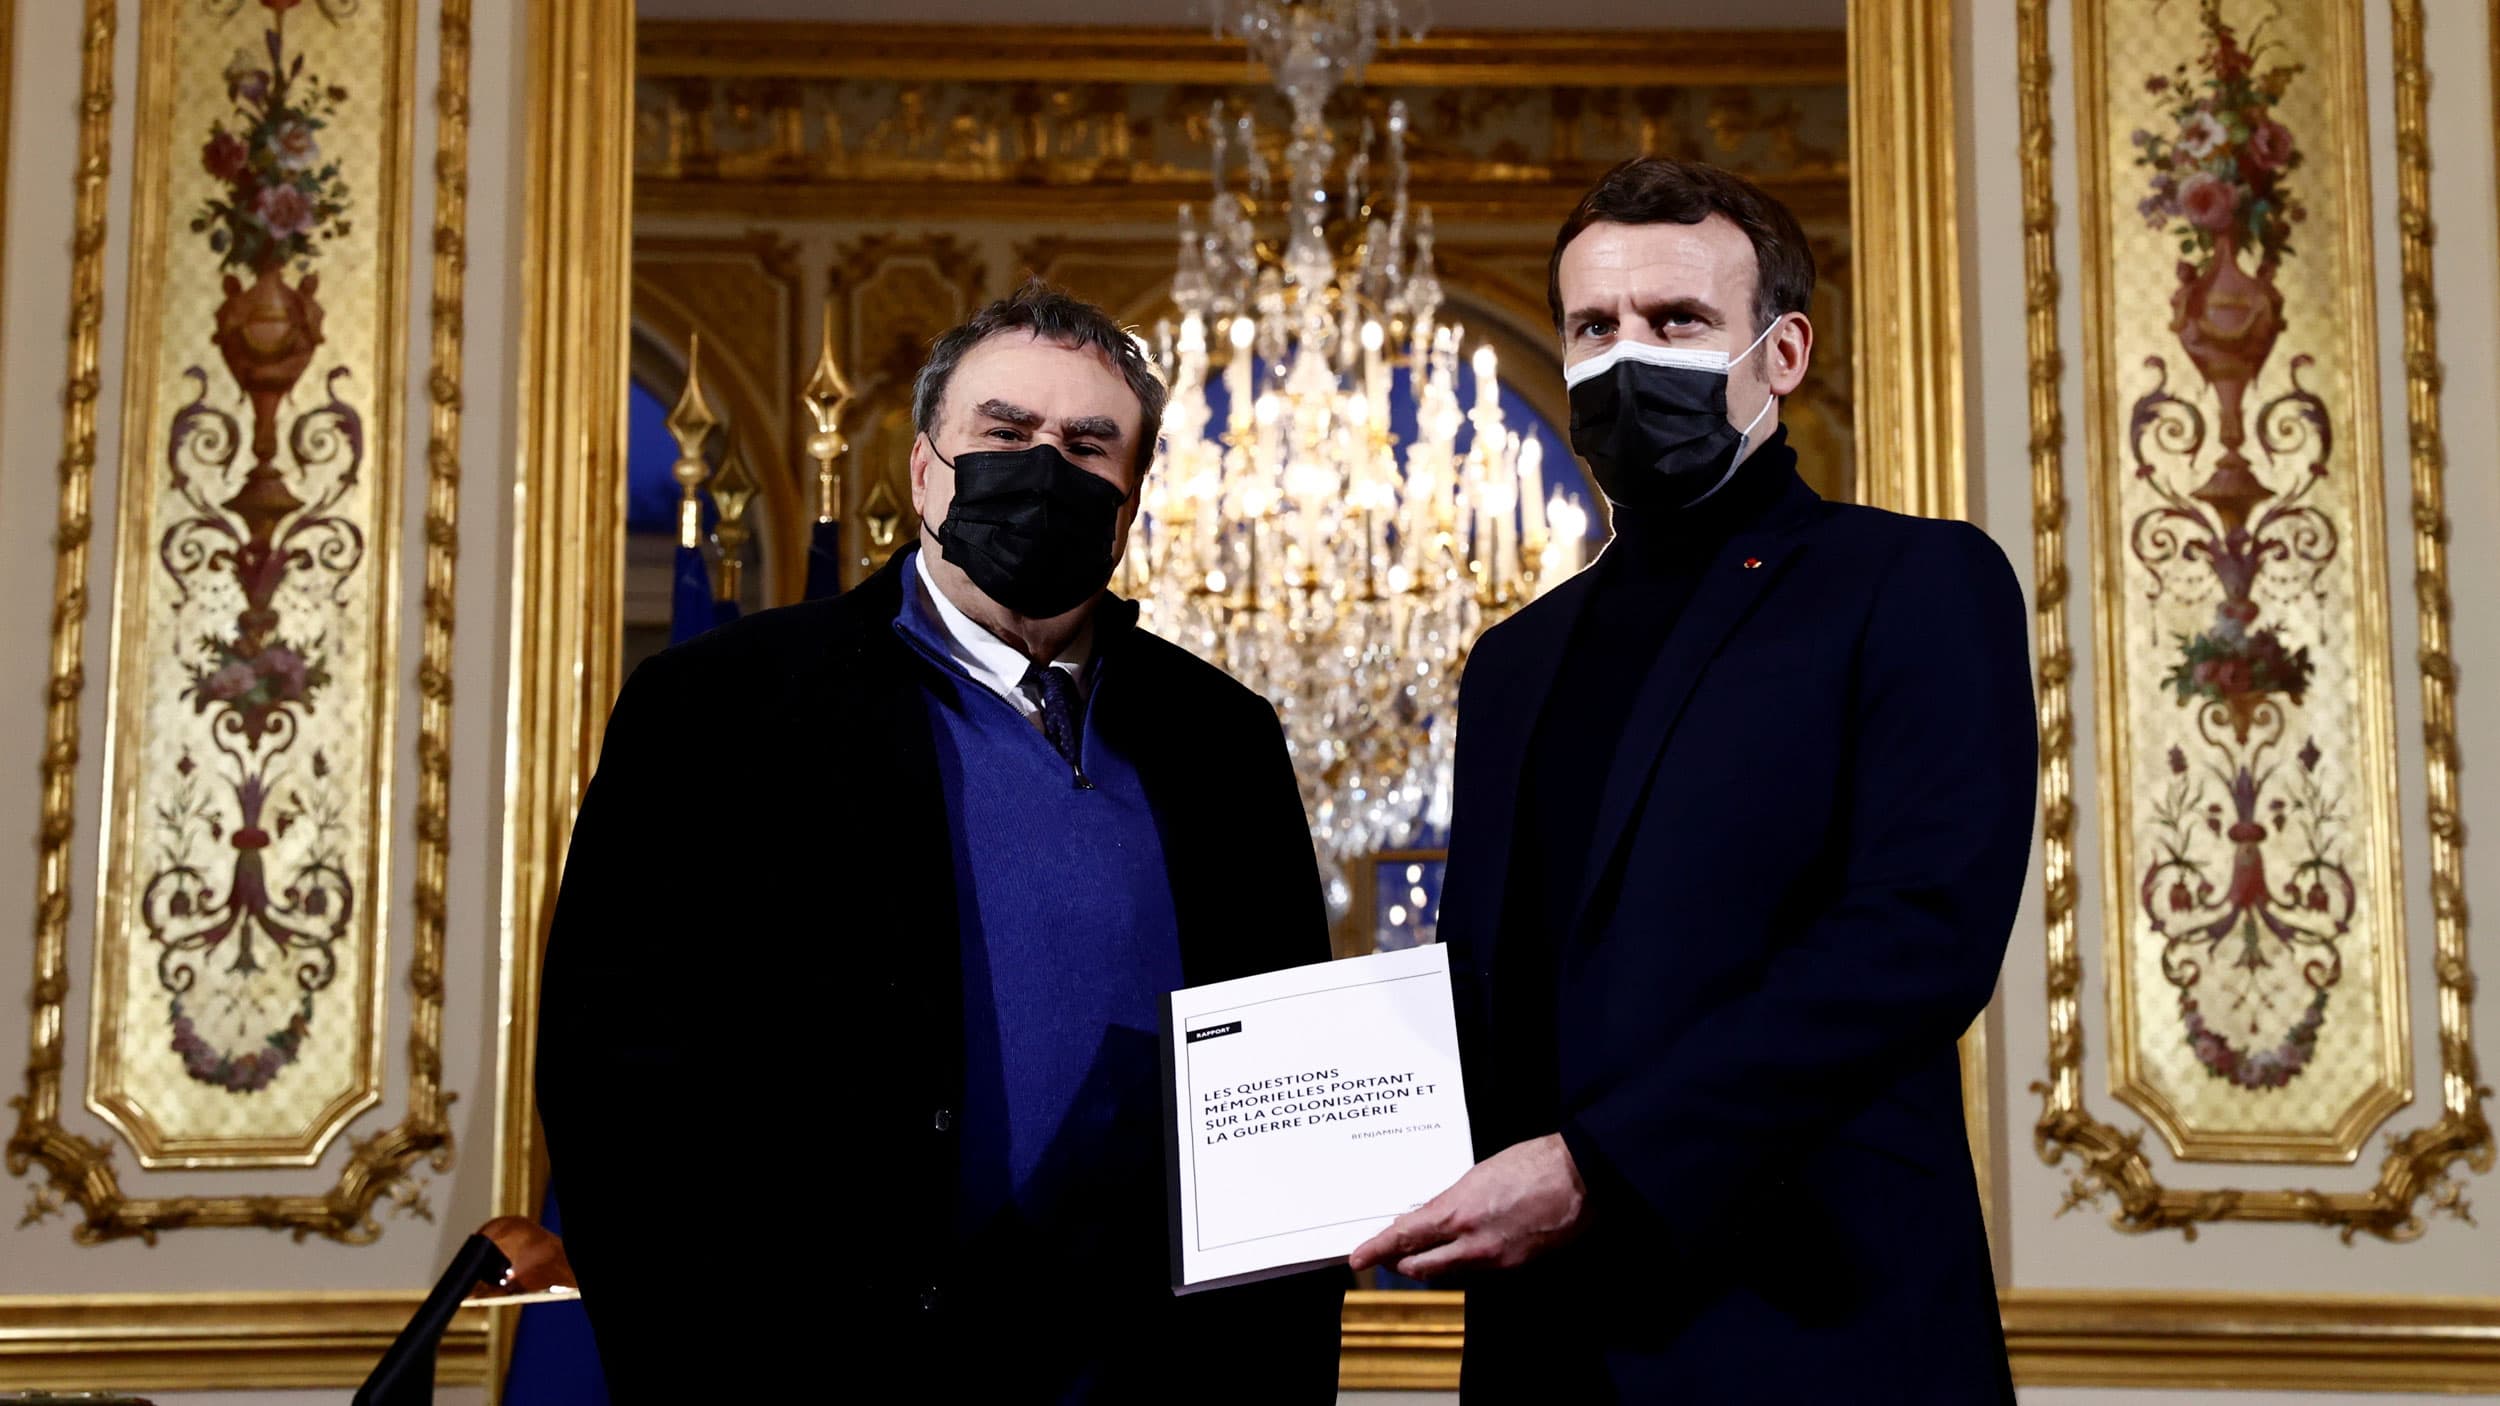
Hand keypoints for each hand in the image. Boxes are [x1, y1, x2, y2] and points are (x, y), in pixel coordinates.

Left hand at [1347, 1133, 1586, 1280]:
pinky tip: (1463, 1250)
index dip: (1377, 1251)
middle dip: (1401, 1263)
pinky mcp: (1517, 1268)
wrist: (1582, 1177)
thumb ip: (1452, 1200)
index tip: (1358, 1258)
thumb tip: (1432, 1216)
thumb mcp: (1479, 1174)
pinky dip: (1462, 1264)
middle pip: (1421, 1268)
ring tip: (1421, 1254)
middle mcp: (1472, 1244)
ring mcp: (1495, 1260)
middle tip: (1388, 1257)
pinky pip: (1477, 1273)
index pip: (1404, 1239)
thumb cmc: (1533, 1163)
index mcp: (1458, 1212)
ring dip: (1432, 1265)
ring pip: (1448, 1273)